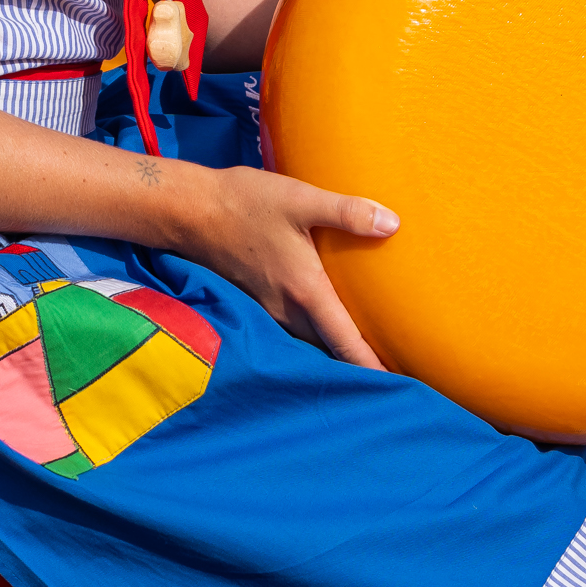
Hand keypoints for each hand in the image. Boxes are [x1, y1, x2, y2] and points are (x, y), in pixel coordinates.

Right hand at [170, 163, 397, 365]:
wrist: (190, 211)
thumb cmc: (246, 203)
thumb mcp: (301, 199)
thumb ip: (348, 213)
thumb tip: (393, 224)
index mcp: (305, 292)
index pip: (345, 343)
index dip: (371, 367)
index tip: (396, 387)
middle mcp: (286, 311)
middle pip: (328, 350)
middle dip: (356, 362)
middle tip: (390, 368)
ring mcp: (267, 310)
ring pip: (308, 341)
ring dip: (332, 348)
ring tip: (360, 348)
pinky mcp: (255, 302)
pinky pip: (290, 328)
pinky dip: (311, 333)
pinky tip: (322, 319)